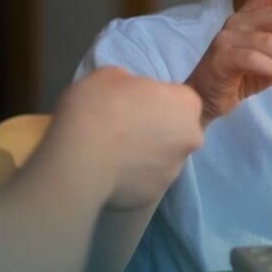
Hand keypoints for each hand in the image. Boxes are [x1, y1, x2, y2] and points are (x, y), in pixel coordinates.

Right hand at [43, 67, 203, 210]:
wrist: (80, 160)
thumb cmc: (98, 107)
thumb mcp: (109, 75)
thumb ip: (130, 83)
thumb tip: (130, 96)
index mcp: (186, 104)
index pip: (179, 97)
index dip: (154, 99)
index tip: (132, 103)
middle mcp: (190, 139)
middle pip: (176, 130)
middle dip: (155, 129)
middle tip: (122, 128)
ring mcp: (174, 171)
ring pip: (161, 158)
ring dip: (144, 155)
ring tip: (111, 154)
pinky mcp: (154, 197)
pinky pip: (144, 182)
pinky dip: (131, 178)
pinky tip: (108, 173)